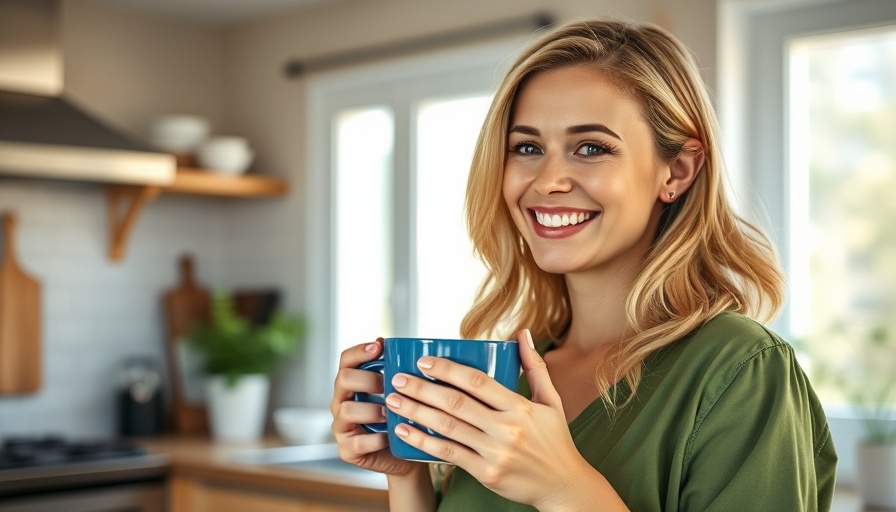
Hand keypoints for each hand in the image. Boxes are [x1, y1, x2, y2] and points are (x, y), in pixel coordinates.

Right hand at [330, 338, 423, 476]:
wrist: (406, 456)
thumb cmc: (403, 419)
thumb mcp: (402, 394)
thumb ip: (400, 374)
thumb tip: (409, 349)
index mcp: (352, 385)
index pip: (346, 360)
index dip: (360, 351)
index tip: (379, 347)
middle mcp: (341, 402)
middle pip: (343, 379)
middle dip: (368, 379)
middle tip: (388, 385)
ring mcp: (341, 427)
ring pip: (347, 410)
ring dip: (372, 409)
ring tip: (390, 413)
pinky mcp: (347, 450)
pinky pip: (358, 442)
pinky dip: (377, 438)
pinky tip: (391, 436)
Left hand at [384, 329, 594, 508]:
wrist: (562, 486)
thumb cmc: (554, 441)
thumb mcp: (551, 401)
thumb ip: (535, 367)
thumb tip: (523, 333)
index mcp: (520, 407)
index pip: (477, 382)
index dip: (447, 369)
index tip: (423, 361)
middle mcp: (507, 429)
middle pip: (456, 403)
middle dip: (422, 389)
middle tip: (398, 378)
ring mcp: (495, 452)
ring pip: (448, 428)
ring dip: (416, 412)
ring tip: (393, 401)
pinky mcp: (486, 473)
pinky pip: (449, 454)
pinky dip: (424, 442)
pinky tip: (405, 431)